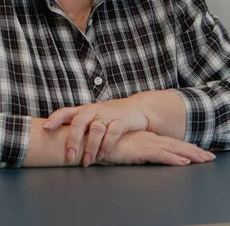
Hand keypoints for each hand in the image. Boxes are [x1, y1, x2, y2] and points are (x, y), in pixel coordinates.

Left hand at [44, 98, 148, 165]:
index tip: (46, 128)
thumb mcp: (92, 118)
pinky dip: (106, 146)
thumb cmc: (109, 116)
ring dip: (90, 147)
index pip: (66, 111)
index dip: (55, 118)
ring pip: (96, 129)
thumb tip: (58, 143)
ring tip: (87, 161)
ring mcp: (108, 114)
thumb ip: (79, 127)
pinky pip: (112, 133)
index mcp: (84, 110)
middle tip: (69, 157)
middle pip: (79, 122)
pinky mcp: (121, 120)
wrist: (136, 108)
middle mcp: (93, 110)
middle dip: (73, 140)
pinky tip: (102, 156)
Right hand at [98, 130, 215, 165]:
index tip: (198, 152)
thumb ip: (129, 148)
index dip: (184, 147)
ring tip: (204, 158)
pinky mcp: (138, 150)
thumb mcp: (120, 147)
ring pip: (172, 149)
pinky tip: (184, 161)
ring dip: (190, 154)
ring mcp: (144, 143)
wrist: (90, 140)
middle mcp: (147, 139)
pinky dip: (173, 158)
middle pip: (174, 144)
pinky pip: (160, 155)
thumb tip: (135, 153)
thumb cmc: (101, 144)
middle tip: (209, 156)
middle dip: (193, 150)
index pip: (168, 142)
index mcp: (144, 138)